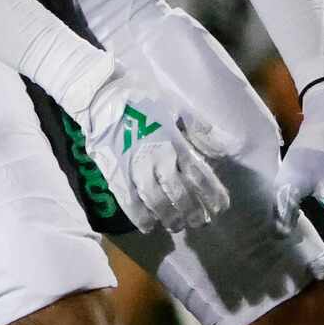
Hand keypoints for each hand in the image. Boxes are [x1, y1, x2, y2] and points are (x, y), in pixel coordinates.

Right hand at [77, 67, 233, 234]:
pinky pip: (129, 202)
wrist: (102, 97)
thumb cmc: (142, 98)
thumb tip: (221, 147)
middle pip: (179, 192)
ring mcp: (136, 169)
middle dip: (192, 210)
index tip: (220, 207)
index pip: (199, 174)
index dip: (212, 193)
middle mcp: (158, 160)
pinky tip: (148, 227)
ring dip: (169, 217)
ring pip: (156, 201)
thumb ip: (199, 127)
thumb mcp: (176, 105)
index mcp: (174, 143)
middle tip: (200, 222)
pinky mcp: (116, 174)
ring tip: (176, 226)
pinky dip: (139, 217)